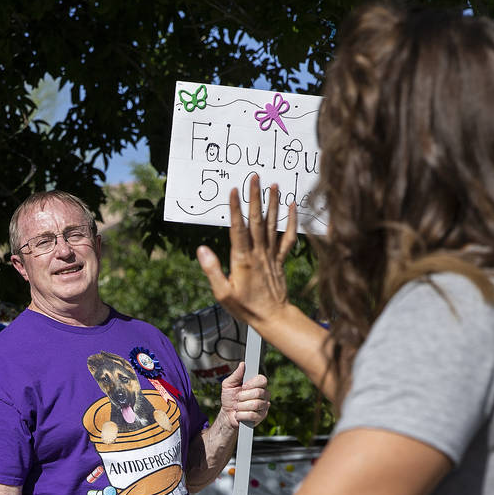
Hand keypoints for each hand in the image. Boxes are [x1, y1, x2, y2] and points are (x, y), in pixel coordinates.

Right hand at [196, 174, 297, 327]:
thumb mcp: (223, 293)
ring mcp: (271, 255)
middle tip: (255, 177)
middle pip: (256, 220)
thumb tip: (201, 249)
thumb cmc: (245, 307)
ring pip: (272, 225)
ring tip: (274, 184)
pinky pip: (288, 237)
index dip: (235, 209)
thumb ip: (212, 270)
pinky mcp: (280, 259)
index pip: (237, 229)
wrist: (273, 317)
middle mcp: (258, 253)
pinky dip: (291, 221)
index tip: (233, 190)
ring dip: (273, 203)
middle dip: (255, 197)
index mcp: (242, 260)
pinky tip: (291, 206)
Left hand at [219, 361, 270, 428]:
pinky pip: (253, 415)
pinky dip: (242, 415)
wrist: (227, 415)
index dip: (252, 383)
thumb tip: (242, 364)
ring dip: (241, 406)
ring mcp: (264, 406)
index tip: (243, 386)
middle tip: (238, 398)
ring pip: (256, 404)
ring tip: (237, 407)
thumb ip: (236, 375)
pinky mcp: (261, 416)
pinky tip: (239, 414)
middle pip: (259, 392)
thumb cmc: (229, 399)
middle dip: (243, 396)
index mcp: (257, 385)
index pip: (262, 380)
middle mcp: (263, 394)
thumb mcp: (228, 385)